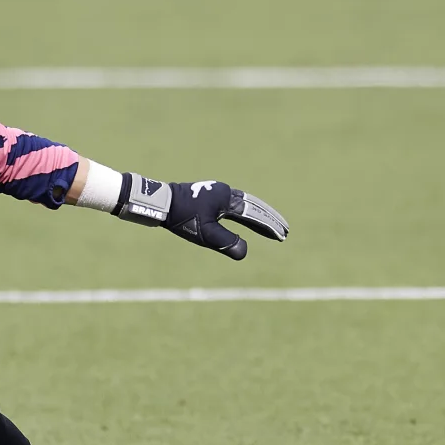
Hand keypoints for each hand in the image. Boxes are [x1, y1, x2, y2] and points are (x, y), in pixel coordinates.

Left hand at [115, 175, 288, 259]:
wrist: (160, 201)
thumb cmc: (182, 217)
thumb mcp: (205, 234)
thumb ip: (226, 243)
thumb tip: (245, 252)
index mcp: (229, 199)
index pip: (255, 215)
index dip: (270, 227)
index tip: (283, 236)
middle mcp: (226, 192)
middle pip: (255, 207)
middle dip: (269, 219)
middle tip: (284, 230)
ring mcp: (218, 192)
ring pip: (246, 204)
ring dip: (258, 215)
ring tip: (268, 225)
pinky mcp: (210, 195)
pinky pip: (235, 204)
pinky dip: (245, 212)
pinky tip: (244, 218)